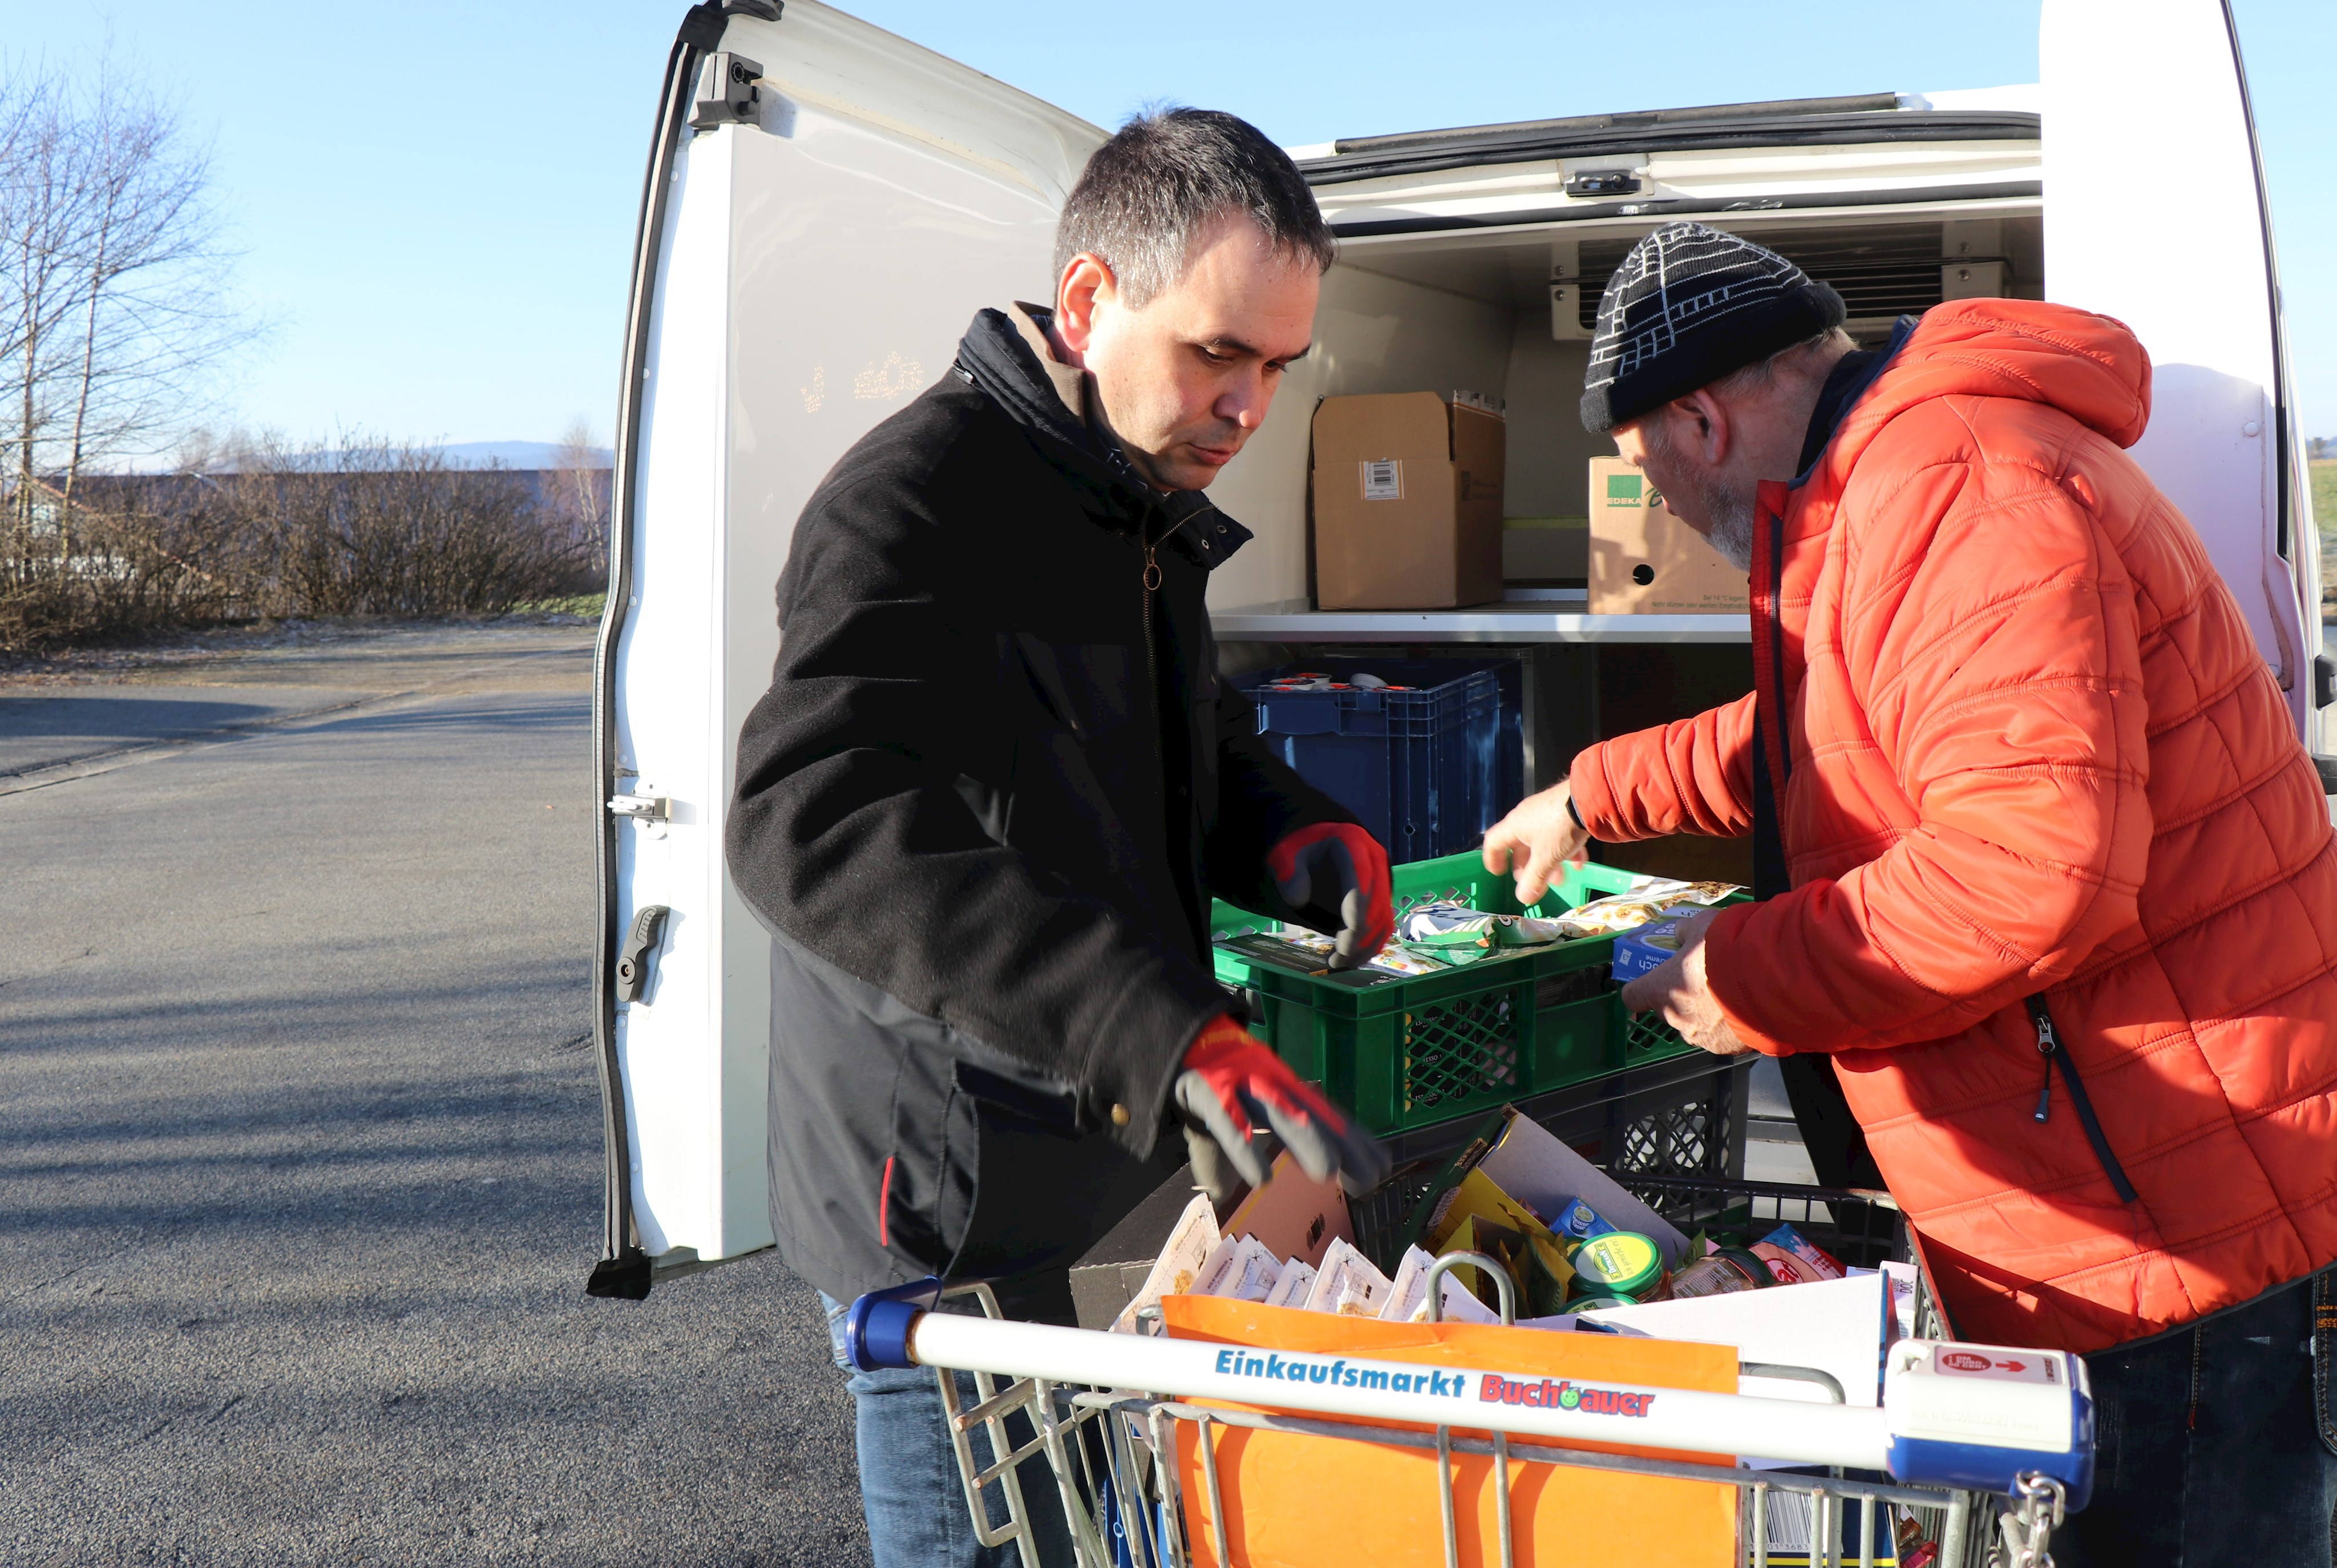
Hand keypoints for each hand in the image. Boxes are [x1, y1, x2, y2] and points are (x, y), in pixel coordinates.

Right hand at [1173, 1016, 1390, 1201]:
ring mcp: (1242, 1083)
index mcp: (1285, 1090)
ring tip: (1328, 1173)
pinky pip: (1229, 1120)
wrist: (1178, 1035)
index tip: (1383, 1167)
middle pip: (1315, 1116)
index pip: (1328, 1116)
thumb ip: (1239, 1150)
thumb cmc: (1213, 1082)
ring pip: (1280, 1112)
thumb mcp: (1235, 1116)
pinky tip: (1260, 1178)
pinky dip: (1245, 1148)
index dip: (1356, 1140)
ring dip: (1307, 1140)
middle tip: (1370, 1179)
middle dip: (1345, 1145)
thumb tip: (1230, 1193)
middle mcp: (1272, 1084)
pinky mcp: (1208, 1088)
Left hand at [1267, 821, 1390, 970]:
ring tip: (1340, 964)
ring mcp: (1381, 879)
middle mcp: (1374, 860)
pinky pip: (1384, 924)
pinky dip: (1371, 944)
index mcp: (1352, 842)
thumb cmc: (1302, 849)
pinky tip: (1352, 959)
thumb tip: (1297, 899)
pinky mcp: (1381, 897)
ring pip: (1383, 918)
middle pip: (1375, 904)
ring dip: (1365, 946)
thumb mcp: (1286, 853)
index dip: (1356, 908)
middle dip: (1358, 936)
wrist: (1318, 844)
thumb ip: (1288, 872)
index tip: (1346, 937)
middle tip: (1336, 960)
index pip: (1360, 877)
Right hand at [1482, 781, 1590, 906]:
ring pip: (1541, 842)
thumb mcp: (1546, 858)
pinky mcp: (1563, 811)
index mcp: (1514, 826)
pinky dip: (1565, 850)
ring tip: (1560, 879)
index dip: (1492, 860)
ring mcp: (1545, 813)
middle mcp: (1525, 818)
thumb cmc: (1560, 828)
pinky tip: (1579, 863)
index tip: (1498, 874)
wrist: (1589, 799)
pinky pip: (1558, 834)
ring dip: (1548, 863)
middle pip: (1519, 846)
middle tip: (1533, 883)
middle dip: (1527, 868)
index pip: (1493, 843)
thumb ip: (1534, 879)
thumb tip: (1523, 898)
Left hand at [1619, 910, 1751, 1054]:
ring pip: (1695, 1026)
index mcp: (1661, 989)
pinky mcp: (1727, 1048)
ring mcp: (1702, 1037)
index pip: (1632, 996)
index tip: (1651, 982)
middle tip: (1701, 981)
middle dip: (1680, 998)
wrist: (1771, 977)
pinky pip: (1722, 1038)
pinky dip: (1729, 1027)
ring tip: (1728, 995)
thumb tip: (1681, 933)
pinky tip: (1744, 1010)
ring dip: (1705, 1014)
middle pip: (1667, 1011)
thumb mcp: (1702, 925)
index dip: (1640, 988)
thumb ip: (1686, 932)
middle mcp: (1676, 1018)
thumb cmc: (1729, 948)